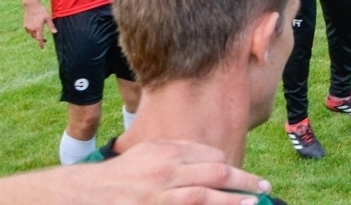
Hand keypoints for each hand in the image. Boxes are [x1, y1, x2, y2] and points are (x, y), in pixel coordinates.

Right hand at [23, 2, 53, 48]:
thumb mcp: (48, 18)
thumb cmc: (41, 11)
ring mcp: (27, 27)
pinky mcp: (25, 25)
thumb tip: (55, 33)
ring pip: (32, 35)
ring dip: (36, 36)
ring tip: (40, 34)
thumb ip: (51, 26)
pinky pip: (29, 31)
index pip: (39, 39)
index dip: (41, 44)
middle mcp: (32, 29)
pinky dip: (32, 32)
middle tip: (45, 40)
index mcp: (38, 28)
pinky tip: (35, 29)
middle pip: (36, 38)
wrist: (31, 6)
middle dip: (40, 39)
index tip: (42, 49)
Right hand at [85, 139, 271, 204]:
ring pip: (204, 197)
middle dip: (244, 180)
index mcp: (167, 153)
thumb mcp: (150, 150)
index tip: (245, 177)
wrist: (86, 194)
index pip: (211, 157)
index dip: (232, 167)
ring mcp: (159, 196)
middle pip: (215, 173)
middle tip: (264, 187)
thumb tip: (214, 157)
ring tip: (252, 202)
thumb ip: (181, 150)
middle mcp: (165, 172)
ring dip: (232, 201)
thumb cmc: (123, 172)